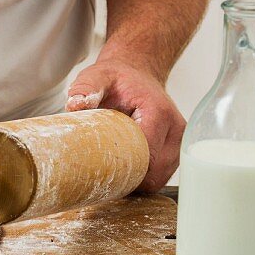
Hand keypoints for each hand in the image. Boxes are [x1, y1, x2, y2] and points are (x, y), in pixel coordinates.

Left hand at [66, 60, 185, 192]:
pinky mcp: (177, 150)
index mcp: (158, 113)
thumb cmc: (118, 79)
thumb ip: (87, 88)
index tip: (100, 170)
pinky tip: (127, 168)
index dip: (123, 169)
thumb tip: (75, 104)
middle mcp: (175, 129)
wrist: (138, 74)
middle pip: (154, 173)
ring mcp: (180, 142)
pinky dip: (144, 177)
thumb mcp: (98, 77)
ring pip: (159, 178)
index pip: (146, 156)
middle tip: (102, 173)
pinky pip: (161, 175)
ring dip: (137, 180)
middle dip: (128, 179)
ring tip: (114, 169)